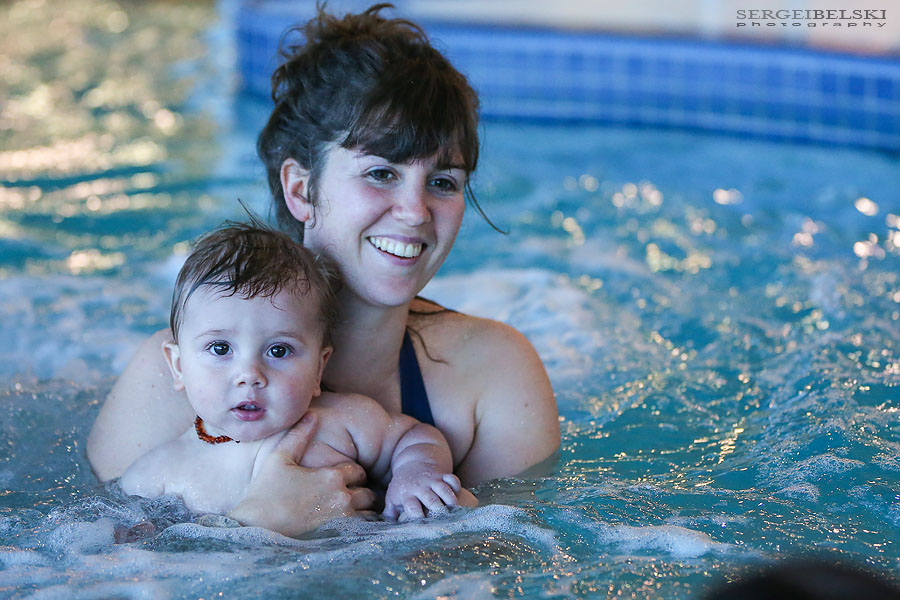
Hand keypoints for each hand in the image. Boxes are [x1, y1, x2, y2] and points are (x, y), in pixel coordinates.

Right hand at [227, 413, 375, 536]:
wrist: (257, 528)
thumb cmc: (265, 493)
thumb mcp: (279, 459)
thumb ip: (298, 436)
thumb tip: (311, 415)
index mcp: (331, 476)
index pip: (359, 471)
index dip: (354, 474)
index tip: (345, 479)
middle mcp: (342, 497)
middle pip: (368, 493)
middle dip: (361, 493)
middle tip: (349, 496)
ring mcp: (342, 520)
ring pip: (368, 513)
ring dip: (362, 511)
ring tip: (349, 513)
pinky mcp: (338, 537)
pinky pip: (362, 530)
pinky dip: (360, 527)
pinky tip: (347, 527)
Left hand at [382, 464, 461, 520]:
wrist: (412, 462)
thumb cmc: (402, 486)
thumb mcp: (393, 497)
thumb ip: (390, 514)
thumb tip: (383, 531)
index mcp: (407, 495)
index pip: (412, 507)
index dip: (418, 516)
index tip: (423, 524)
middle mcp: (420, 487)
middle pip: (431, 500)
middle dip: (437, 510)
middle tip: (443, 520)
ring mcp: (432, 480)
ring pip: (444, 489)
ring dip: (450, 500)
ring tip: (454, 510)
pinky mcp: (442, 474)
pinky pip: (452, 478)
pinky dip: (456, 485)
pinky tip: (458, 494)